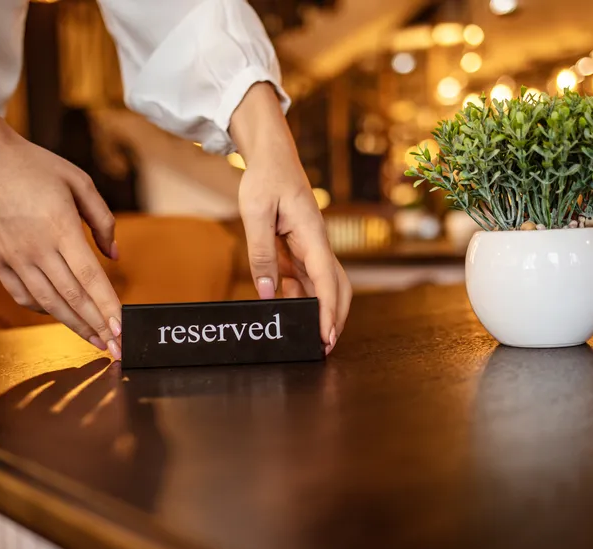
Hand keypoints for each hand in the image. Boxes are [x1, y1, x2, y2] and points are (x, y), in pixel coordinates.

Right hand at [0, 107, 122, 357]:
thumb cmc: (34, 164)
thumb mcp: (79, 181)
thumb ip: (102, 220)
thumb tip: (115, 256)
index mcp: (61, 227)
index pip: (91, 279)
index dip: (108, 308)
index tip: (122, 330)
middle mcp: (36, 248)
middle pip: (72, 298)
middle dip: (97, 327)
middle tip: (116, 348)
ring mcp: (13, 256)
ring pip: (48, 303)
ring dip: (73, 325)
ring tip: (94, 340)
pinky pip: (22, 294)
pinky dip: (43, 310)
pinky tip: (60, 316)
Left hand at [231, 84, 351, 353]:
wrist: (271, 157)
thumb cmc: (264, 180)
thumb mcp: (255, 214)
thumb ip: (261, 254)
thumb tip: (267, 293)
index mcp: (312, 234)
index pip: (327, 280)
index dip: (328, 311)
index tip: (325, 335)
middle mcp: (317, 244)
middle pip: (337, 288)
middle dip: (335, 318)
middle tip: (323, 347)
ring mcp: (310, 248)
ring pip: (323, 286)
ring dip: (319, 311)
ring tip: (305, 336)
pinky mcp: (299, 249)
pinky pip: (305, 279)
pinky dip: (301, 297)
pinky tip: (287, 309)